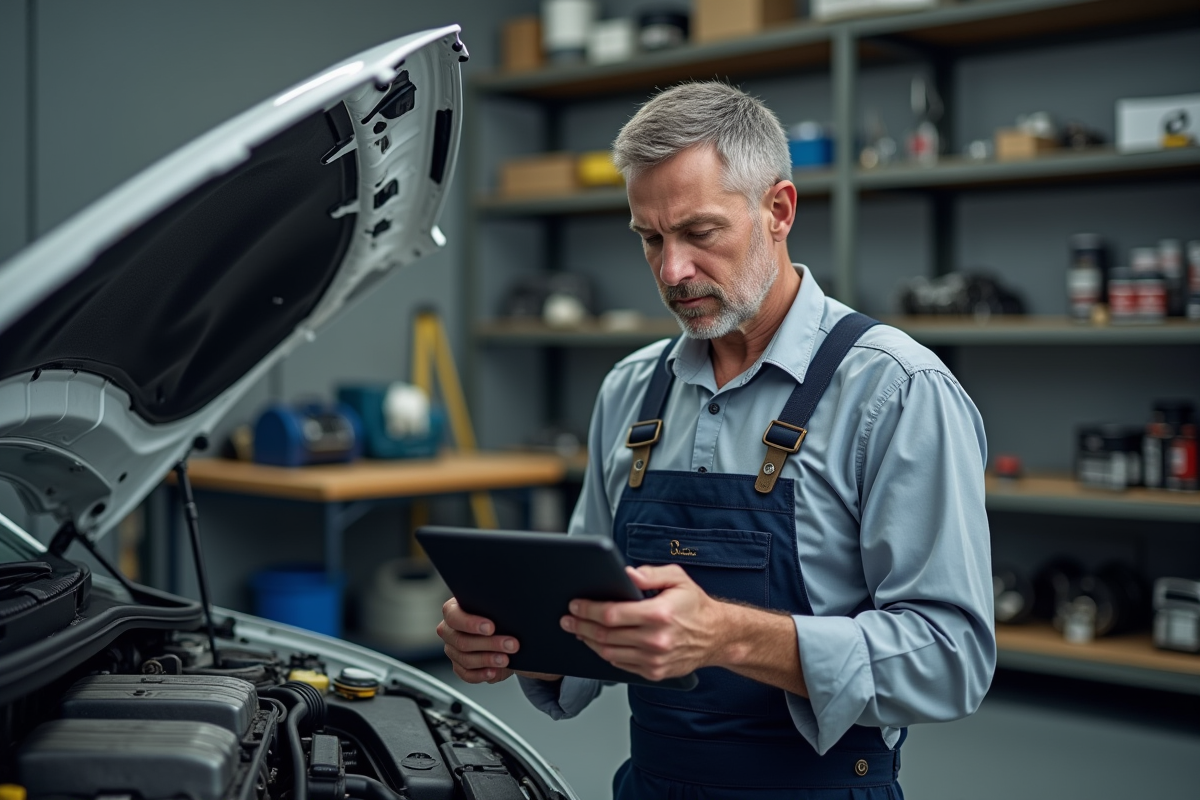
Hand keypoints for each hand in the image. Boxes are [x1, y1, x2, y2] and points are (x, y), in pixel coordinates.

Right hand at [437, 598, 560, 683]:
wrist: (504, 630)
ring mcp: (452, 650)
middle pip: (462, 641)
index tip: (492, 627)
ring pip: (466, 659)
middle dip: (490, 643)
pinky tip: (494, 671)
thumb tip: (509, 606)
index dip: (471, 623)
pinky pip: (466, 674)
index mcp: (453, 610)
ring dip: (488, 659)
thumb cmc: (498, 614)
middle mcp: (449, 631)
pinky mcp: (459, 667)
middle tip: (511, 644)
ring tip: (507, 659)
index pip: (453, 617)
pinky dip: (481, 674)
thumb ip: (495, 605)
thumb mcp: (496, 606)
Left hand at [561, 565, 725, 681]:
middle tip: (567, 619)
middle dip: (581, 626)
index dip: (588, 610)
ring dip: (589, 641)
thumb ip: (650, 574)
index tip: (575, 605)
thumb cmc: (695, 605)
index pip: (612, 614)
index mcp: (659, 614)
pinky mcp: (654, 672)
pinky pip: (621, 665)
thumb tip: (625, 574)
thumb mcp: (677, 578)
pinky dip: (605, 654)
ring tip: (578, 630)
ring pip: (609, 653)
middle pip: (606, 635)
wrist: (717, 636)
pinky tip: (598, 643)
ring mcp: (654, 660)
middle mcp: (656, 640)